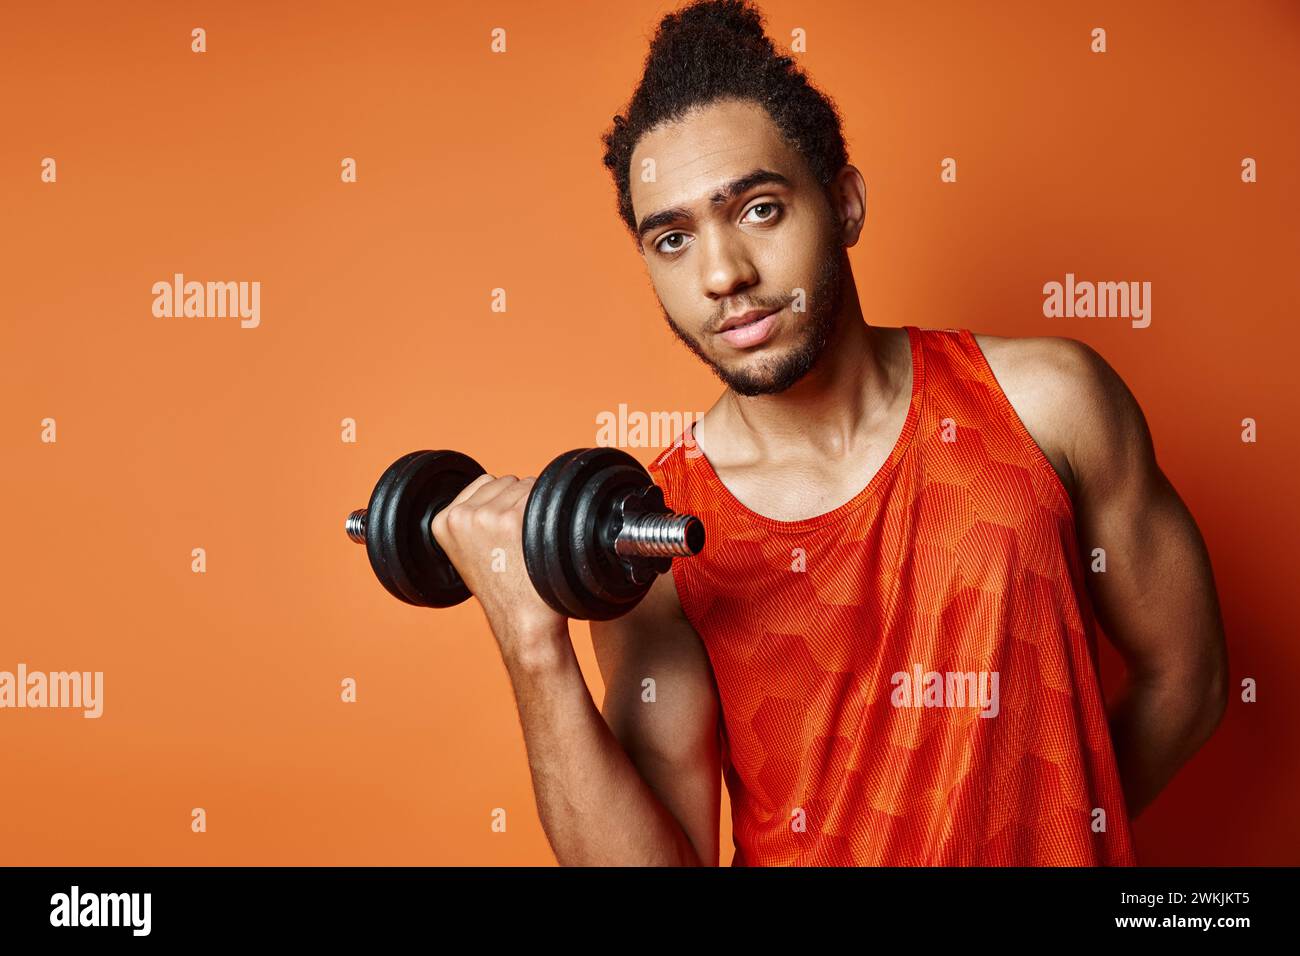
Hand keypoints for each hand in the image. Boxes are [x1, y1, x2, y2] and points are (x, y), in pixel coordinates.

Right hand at [429, 474, 568, 649]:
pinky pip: (541, 495)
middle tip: (517, 542)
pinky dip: (548, 513)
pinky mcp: (515, 519)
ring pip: (525, 485)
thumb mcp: (466, 552)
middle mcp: (462, 516)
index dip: (499, 504)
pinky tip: (542, 539)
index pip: (483, 484)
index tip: (502, 534)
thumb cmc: (501, 589)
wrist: (520, 618)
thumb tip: (494, 487)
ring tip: (528, 542)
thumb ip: (470, 518)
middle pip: (505, 483)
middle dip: (516, 504)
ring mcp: (488, 516)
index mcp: (442, 522)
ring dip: (533, 507)